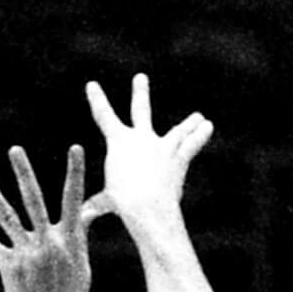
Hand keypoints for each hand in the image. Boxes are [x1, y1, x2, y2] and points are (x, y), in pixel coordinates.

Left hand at [0, 142, 95, 291]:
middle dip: (24, 173)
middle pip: (34, 199)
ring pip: (7, 217)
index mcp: (71, 241)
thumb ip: (79, 238)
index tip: (75, 148)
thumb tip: (85, 214)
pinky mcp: (9, 268)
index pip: (75, 200)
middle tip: (14, 149)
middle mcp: (48, 243)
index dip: (75, 173)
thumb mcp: (82, 268)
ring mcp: (27, 254)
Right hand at [84, 74, 212, 238]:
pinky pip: (192, 143)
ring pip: (178, 130)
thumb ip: (98, 203)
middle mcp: (141, 138)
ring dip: (189, 123)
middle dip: (140, 93)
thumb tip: (84, 214)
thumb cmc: (122, 203)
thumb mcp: (107, 201)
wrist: (146, 204)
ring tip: (199, 117)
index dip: (97, 98)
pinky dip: (200, 134)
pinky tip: (208, 125)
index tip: (92, 84)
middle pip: (140, 110)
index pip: (103, 116)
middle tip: (141, 77)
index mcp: (118, 142)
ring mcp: (162, 145)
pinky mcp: (178, 157)